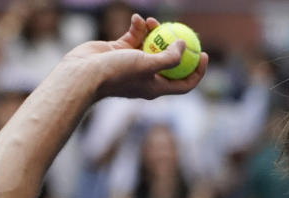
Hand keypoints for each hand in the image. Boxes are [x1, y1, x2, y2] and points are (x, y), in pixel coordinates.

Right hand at [61, 14, 208, 100]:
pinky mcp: (120, 51)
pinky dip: (137, 27)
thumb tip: (184, 46)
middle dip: (176, 46)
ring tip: (151, 21)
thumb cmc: (117, 74)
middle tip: (183, 30)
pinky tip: (137, 19)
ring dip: (154, 32)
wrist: (84, 74)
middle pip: (169, 62)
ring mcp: (133, 64)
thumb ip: (169, 58)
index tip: (204, 54)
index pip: (183, 83)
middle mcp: (146, 77)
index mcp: (156, 87)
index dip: (197, 71)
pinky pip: (134, 37)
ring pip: (151, 45)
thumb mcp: (148, 65)